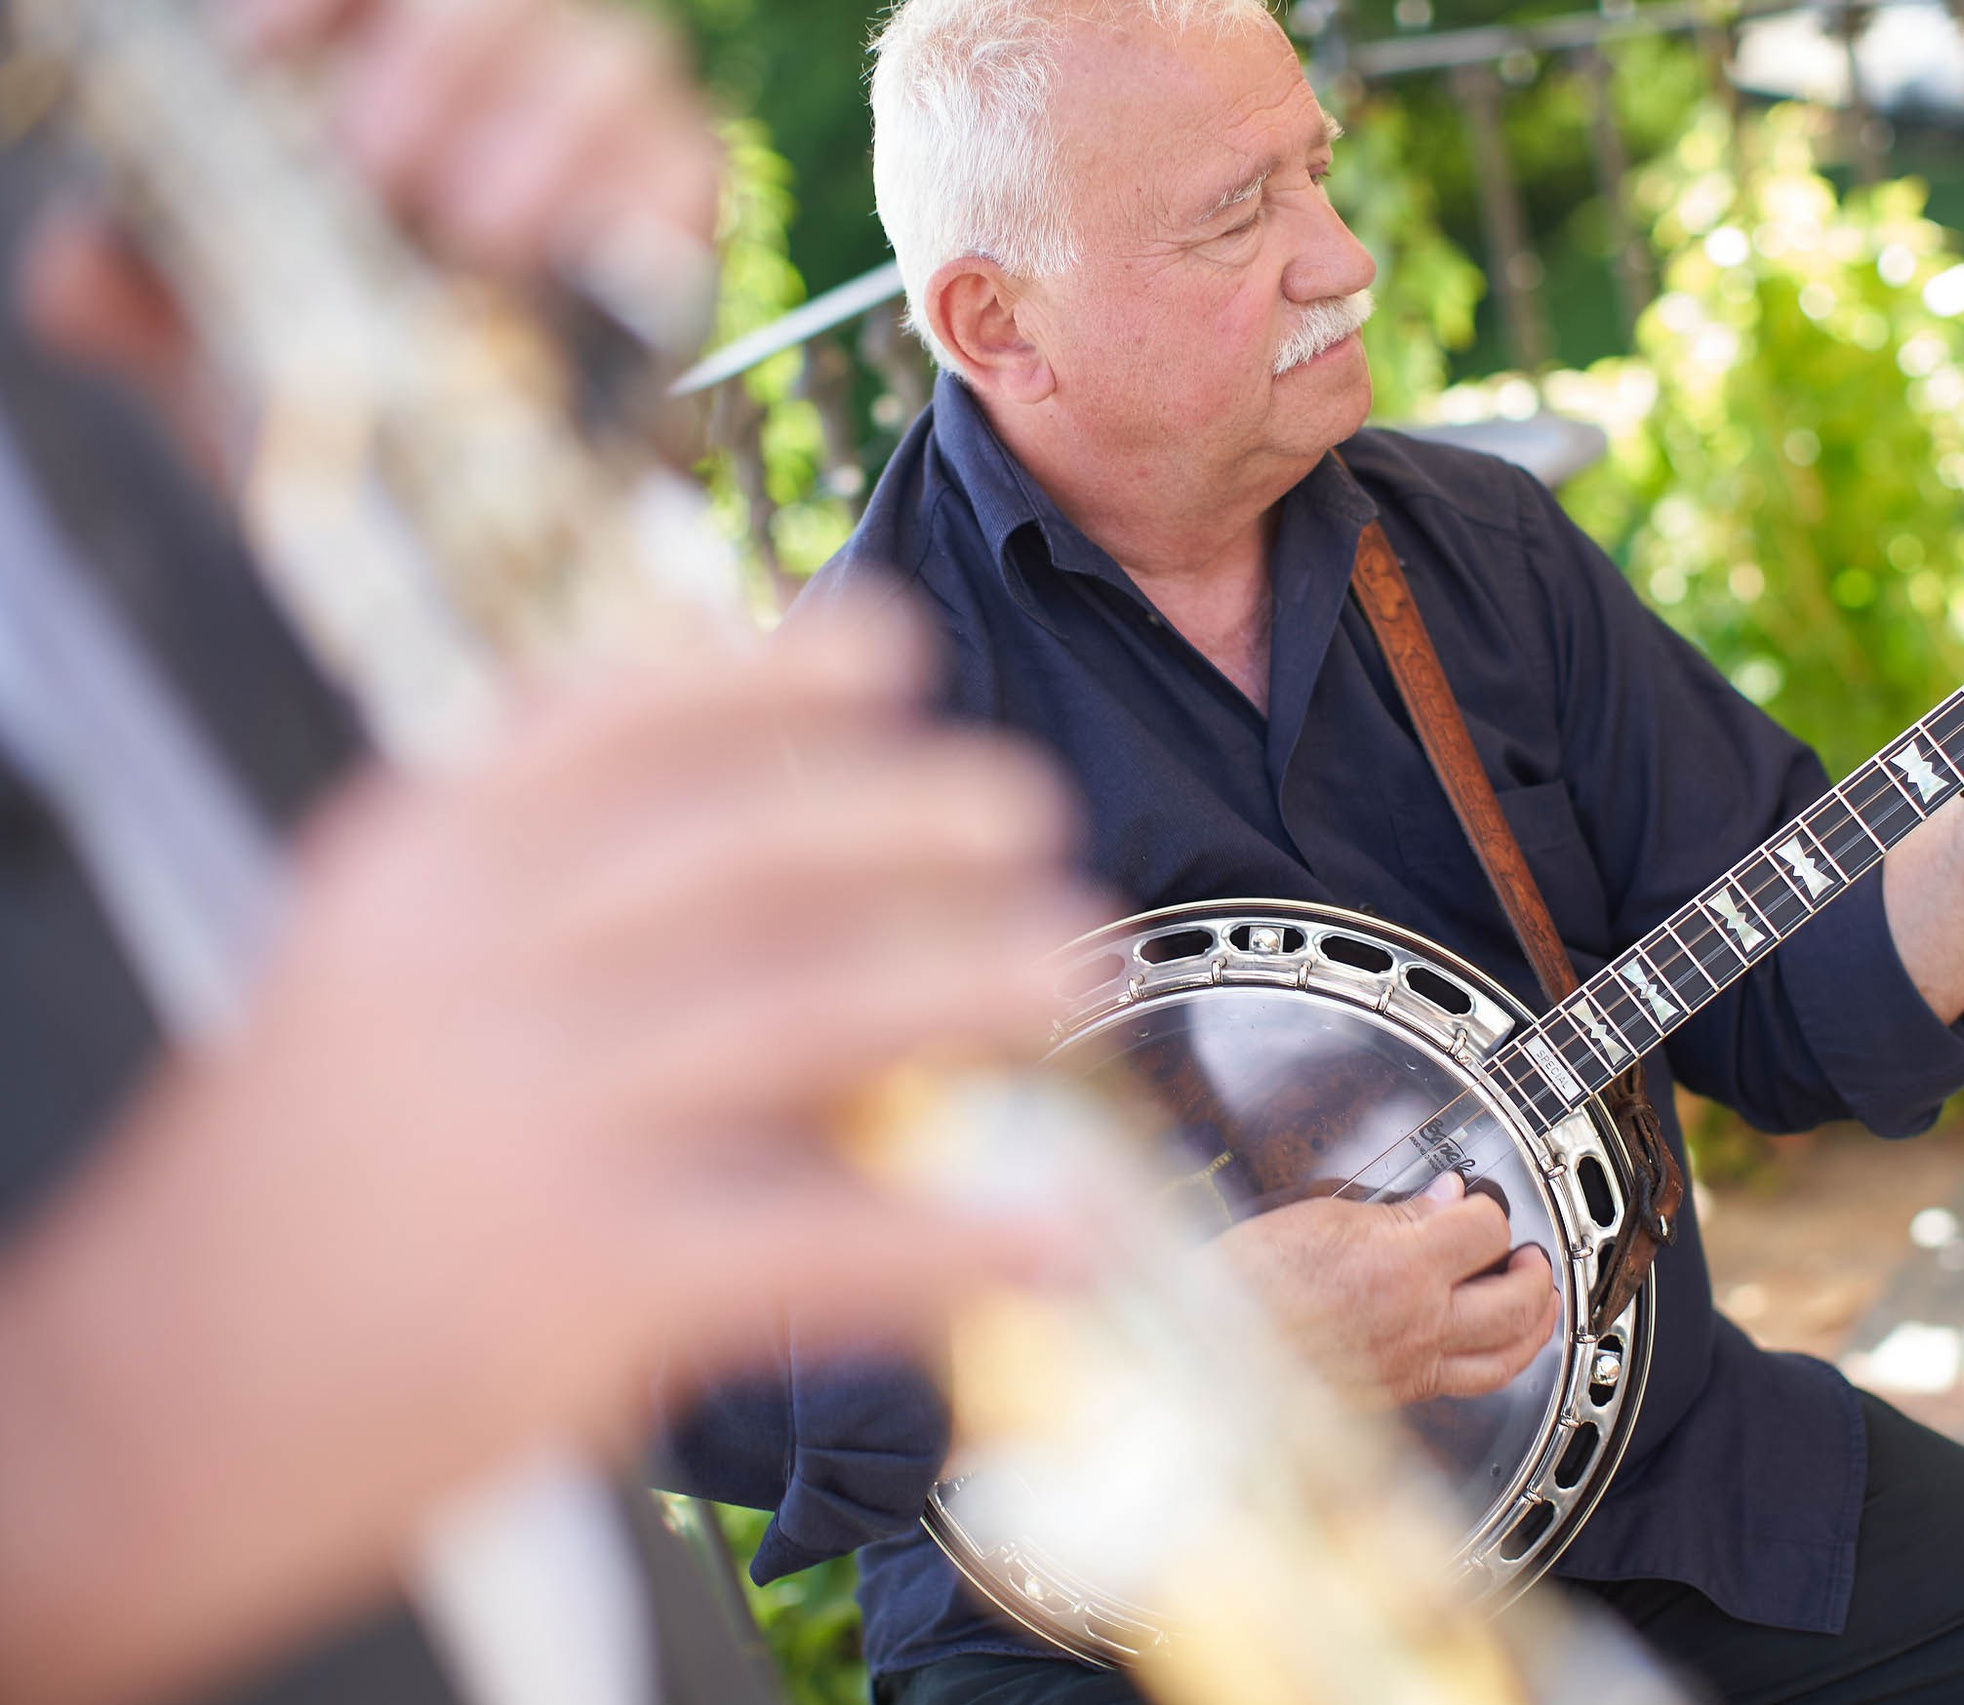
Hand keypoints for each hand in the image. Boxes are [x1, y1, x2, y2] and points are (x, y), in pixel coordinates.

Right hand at [0, 610, 1107, 1704]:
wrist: (116, 1422)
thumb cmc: (284, 1200)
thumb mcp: (367, 992)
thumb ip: (532, 912)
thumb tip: (765, 886)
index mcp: (416, 873)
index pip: (616, 721)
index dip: (773, 674)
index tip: (894, 645)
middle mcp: (477, 964)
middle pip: (747, 847)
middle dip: (913, 815)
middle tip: (1031, 809)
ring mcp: (536, 1116)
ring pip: (810, 1007)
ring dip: (970, 977)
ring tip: (1076, 962)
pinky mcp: (588, 1280)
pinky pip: (825, 1236)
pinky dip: (965, 1236)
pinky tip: (1067, 1231)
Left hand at [19, 0, 720, 444]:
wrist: (474, 555)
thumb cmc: (358, 422)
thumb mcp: (219, 358)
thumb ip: (140, 296)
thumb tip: (85, 274)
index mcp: (393, 74)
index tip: (254, 56)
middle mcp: (515, 88)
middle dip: (440, 57)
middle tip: (370, 168)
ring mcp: (619, 157)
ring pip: (623, 67)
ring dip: (548, 137)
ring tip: (478, 238)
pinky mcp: (692, 248)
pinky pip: (693, 181)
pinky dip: (640, 212)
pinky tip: (572, 273)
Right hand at [1211, 1173, 1558, 1408]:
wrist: (1204, 1352)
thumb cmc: (1245, 1283)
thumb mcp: (1321, 1218)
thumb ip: (1395, 1212)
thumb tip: (1442, 1200)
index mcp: (1402, 1268)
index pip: (1485, 1230)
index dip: (1487, 1208)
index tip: (1475, 1201)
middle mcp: (1418, 1324)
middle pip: (1517, 1300)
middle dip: (1533, 1271)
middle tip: (1529, 1254)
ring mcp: (1411, 1367)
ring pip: (1506, 1357)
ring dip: (1535, 1326)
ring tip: (1538, 1303)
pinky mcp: (1395, 1395)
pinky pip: (1466, 1384)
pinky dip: (1493, 1362)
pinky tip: (1489, 1347)